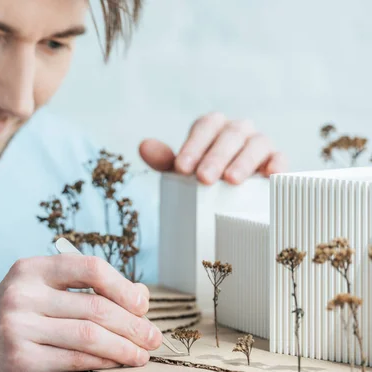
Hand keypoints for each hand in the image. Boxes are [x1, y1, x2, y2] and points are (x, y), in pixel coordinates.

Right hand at [0, 255, 161, 371]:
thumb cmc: (2, 331)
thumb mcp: (30, 299)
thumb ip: (75, 293)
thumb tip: (137, 295)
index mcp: (28, 270)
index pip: (89, 267)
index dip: (123, 286)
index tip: (142, 304)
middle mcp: (22, 292)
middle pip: (96, 304)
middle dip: (133, 323)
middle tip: (153, 336)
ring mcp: (18, 325)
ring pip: (91, 333)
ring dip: (126, 346)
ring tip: (142, 354)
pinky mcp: (20, 358)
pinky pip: (77, 358)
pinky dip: (104, 362)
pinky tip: (118, 364)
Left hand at [139, 112, 287, 184]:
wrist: (232, 194)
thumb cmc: (204, 175)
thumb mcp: (182, 170)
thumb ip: (164, 159)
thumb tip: (143, 146)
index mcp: (213, 127)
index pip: (204, 126)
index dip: (193, 145)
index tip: (181, 168)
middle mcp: (237, 130)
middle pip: (230, 134)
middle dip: (215, 156)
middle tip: (203, 178)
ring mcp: (259, 143)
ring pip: (256, 143)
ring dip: (243, 161)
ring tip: (231, 180)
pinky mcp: (276, 160)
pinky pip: (280, 158)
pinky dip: (277, 164)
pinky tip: (270, 175)